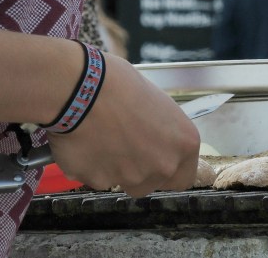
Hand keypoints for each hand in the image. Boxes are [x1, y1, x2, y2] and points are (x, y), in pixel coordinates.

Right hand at [46, 54, 199, 195]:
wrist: (83, 89)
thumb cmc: (121, 84)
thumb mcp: (155, 103)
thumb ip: (161, 131)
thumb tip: (151, 136)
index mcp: (184, 144)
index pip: (184, 177)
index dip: (169, 169)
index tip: (155, 158)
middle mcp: (164, 165)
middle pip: (154, 182)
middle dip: (140, 170)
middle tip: (125, 144)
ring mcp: (133, 178)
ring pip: (125, 182)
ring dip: (115, 169)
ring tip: (102, 138)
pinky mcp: (101, 183)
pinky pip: (96, 178)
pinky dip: (91, 166)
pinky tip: (84, 141)